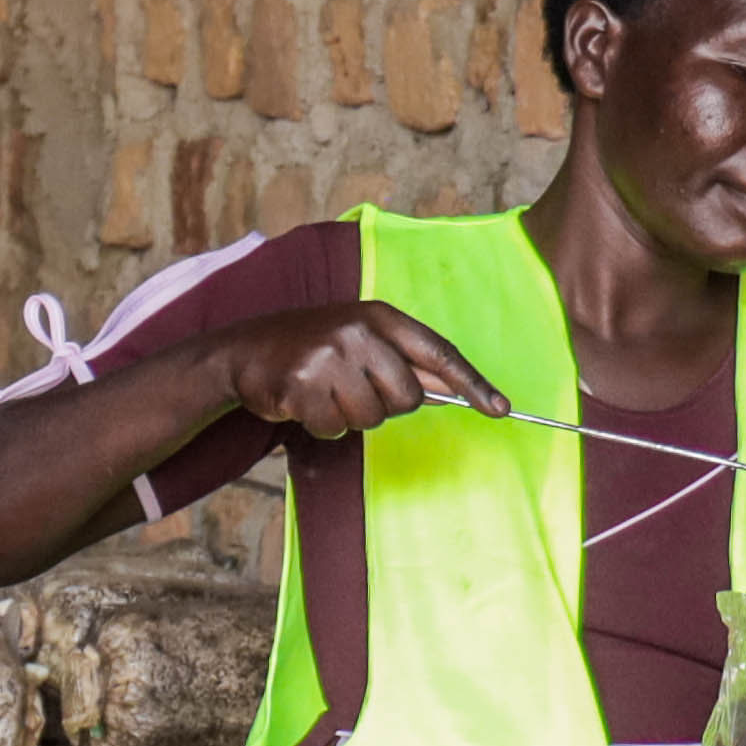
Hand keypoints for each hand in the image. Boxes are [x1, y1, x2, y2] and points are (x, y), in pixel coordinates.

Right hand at [217, 301, 485, 440]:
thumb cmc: (312, 347)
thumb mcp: (361, 339)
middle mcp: (358, 332)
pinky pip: (335, 428)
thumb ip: (405, 362)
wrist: (244, 350)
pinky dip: (322, 425)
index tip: (501, 409)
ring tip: (325, 393)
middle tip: (354, 389)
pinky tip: (305, 403)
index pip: (439, 354)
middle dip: (386, 405)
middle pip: (407, 398)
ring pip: (371, 418)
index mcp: (380, 317)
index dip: (472, 384)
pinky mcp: (302, 385)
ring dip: (350, 417)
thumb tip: (451, 391)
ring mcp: (329, 358)